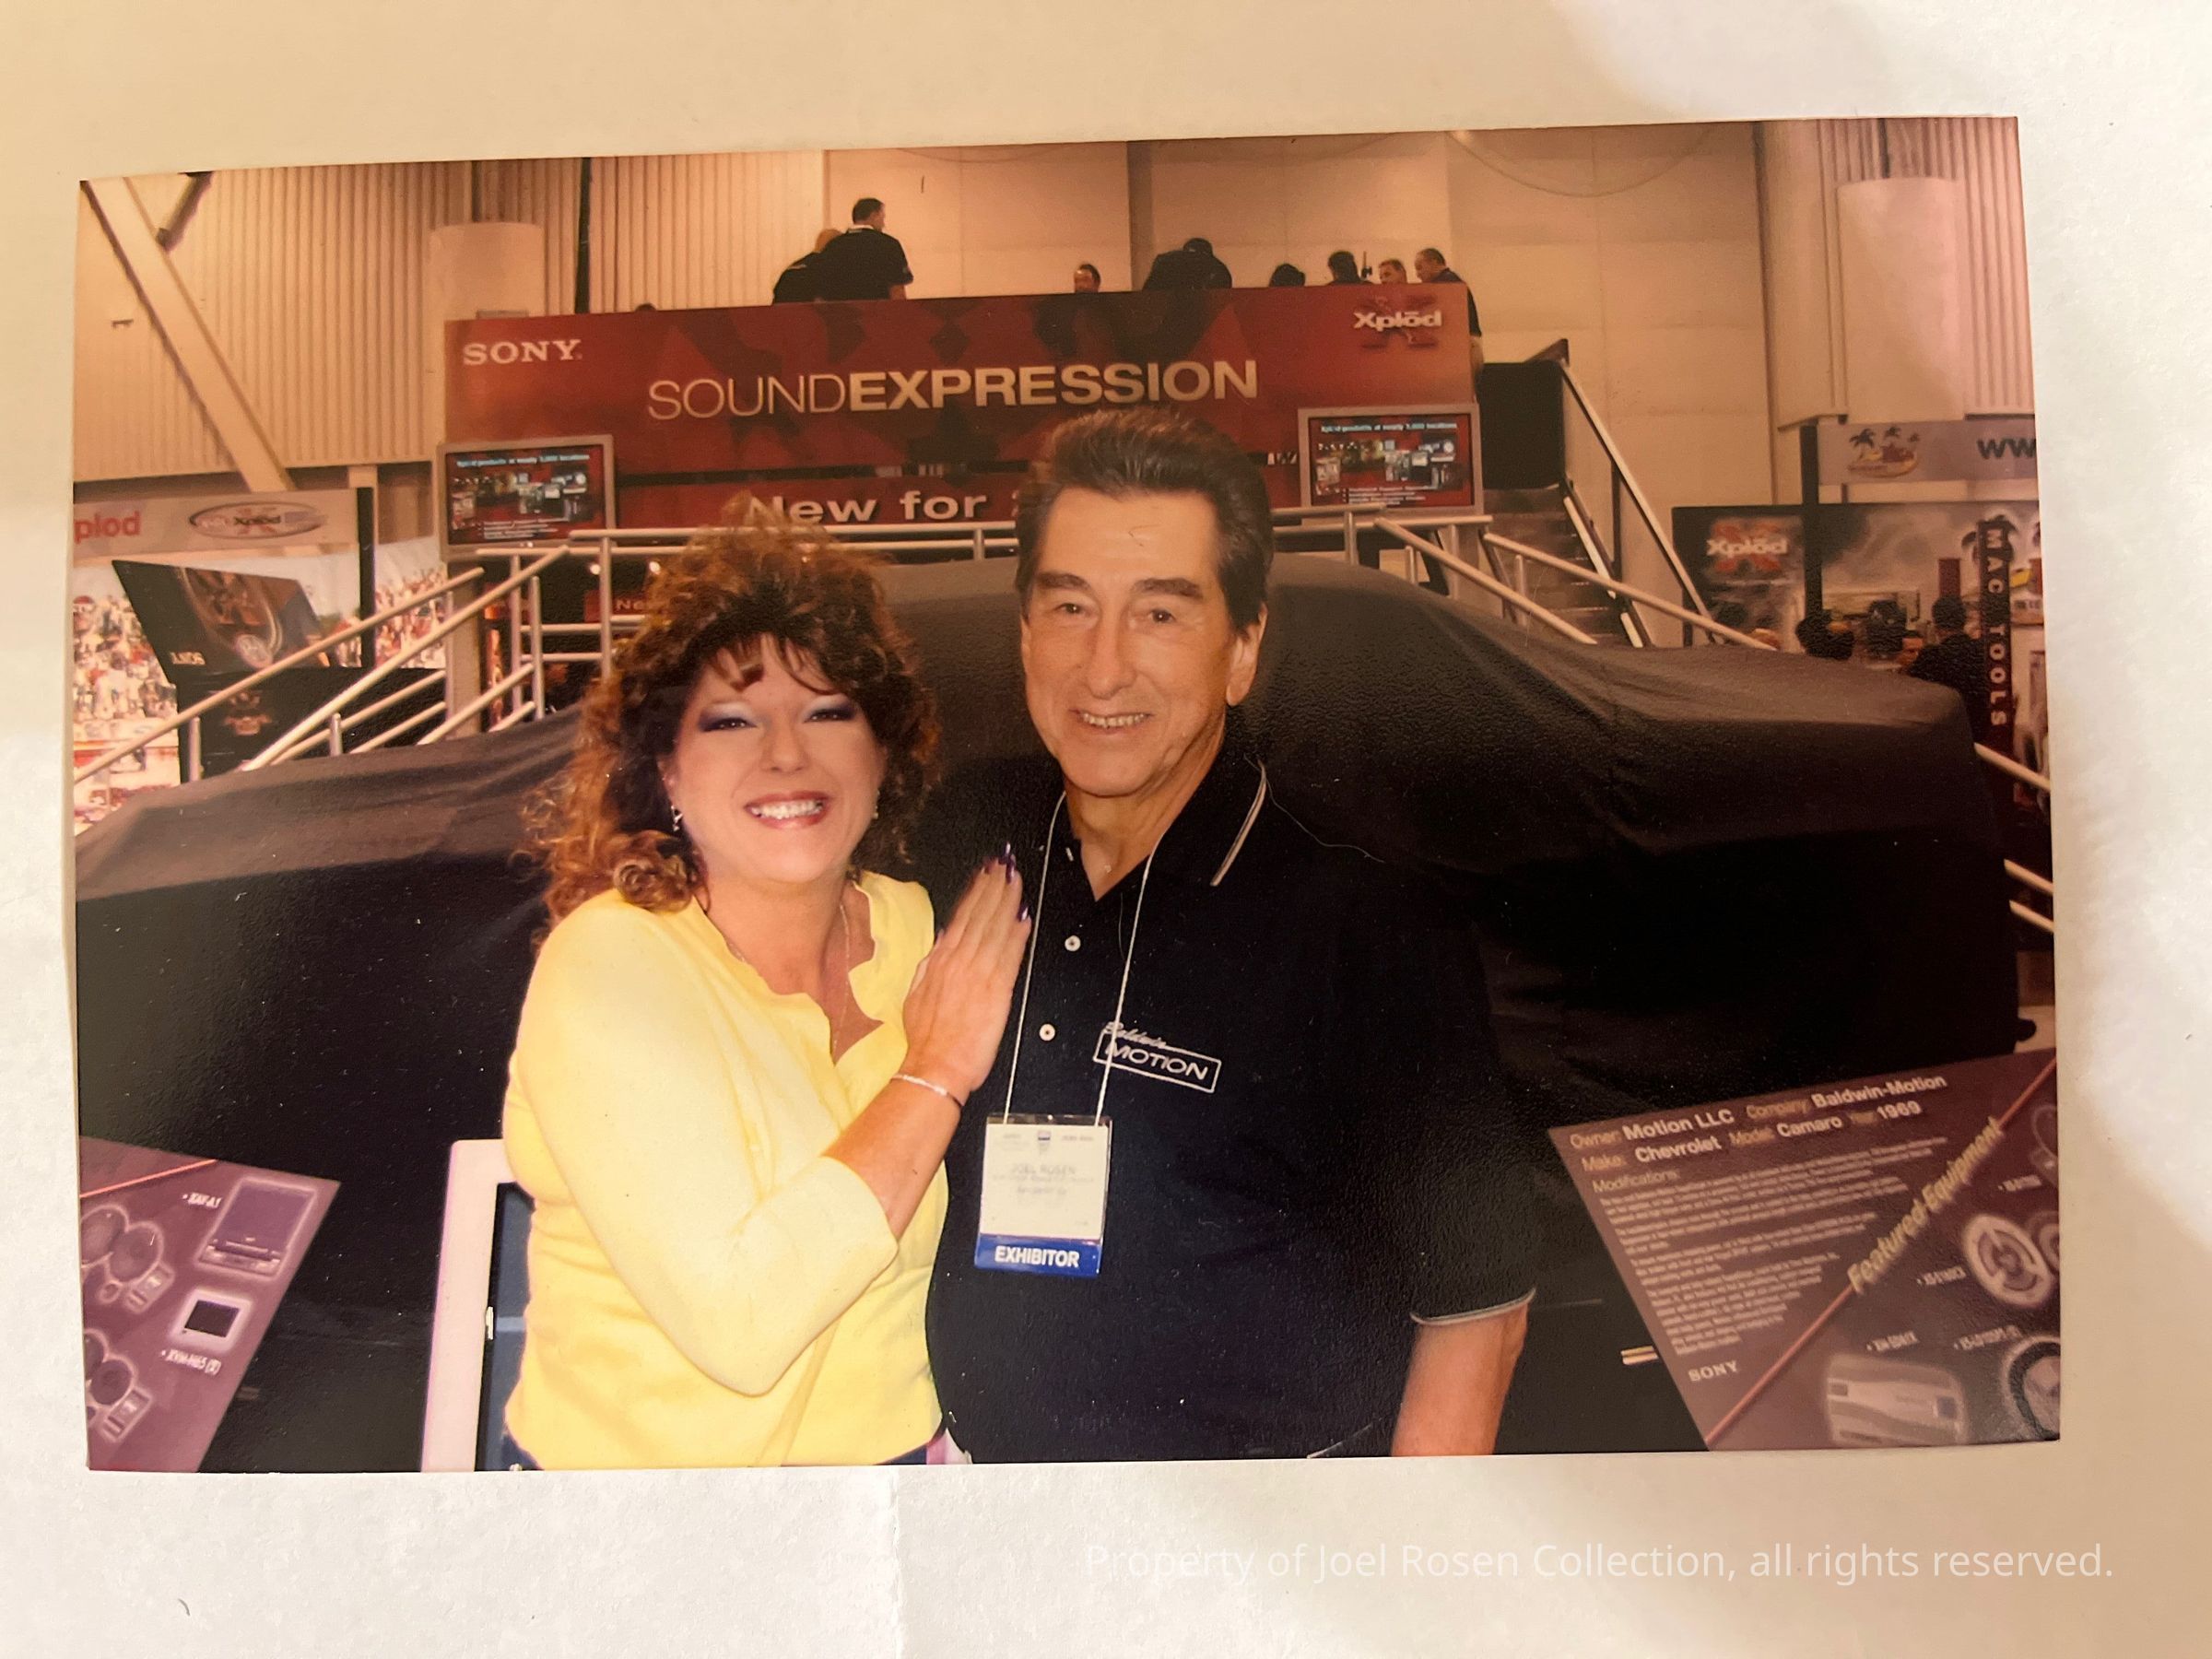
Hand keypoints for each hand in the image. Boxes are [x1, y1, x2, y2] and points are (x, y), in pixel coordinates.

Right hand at [901, 852, 1031, 1100]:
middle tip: (1006, 862)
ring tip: (1016, 877)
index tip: (986, 871)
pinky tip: (1025, 915)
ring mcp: (979, 973)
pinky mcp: (998, 990)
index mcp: (940, 959)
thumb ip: (932, 963)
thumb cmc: (925, 1037)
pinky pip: (1010, 954)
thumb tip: (943, 938)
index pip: (962, 915)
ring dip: (1008, 900)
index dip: (977, 890)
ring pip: (997, 928)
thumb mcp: (917, 992)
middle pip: (981, 914)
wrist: (934, 1066)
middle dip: (995, 885)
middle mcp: (960, 960)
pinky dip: (1018, 933)